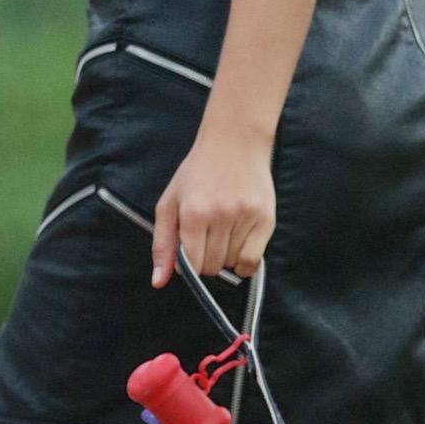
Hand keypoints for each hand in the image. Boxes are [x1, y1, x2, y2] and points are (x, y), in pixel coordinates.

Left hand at [152, 120, 275, 288]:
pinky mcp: (266, 219)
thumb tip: (159, 282)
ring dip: (226, 258)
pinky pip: (253, 260)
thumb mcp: (170, 203)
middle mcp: (221, 216)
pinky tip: (238, 247)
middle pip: (212, 267)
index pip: (192, 264)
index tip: (191, 253)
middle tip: (207, 240)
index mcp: (193, 213)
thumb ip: (162, 244)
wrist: (235, 142)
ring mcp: (246, 217)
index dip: (189, 265)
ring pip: (232, 264)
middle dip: (206, 261)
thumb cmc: (198, 172)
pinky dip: (244, 263)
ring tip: (223, 234)